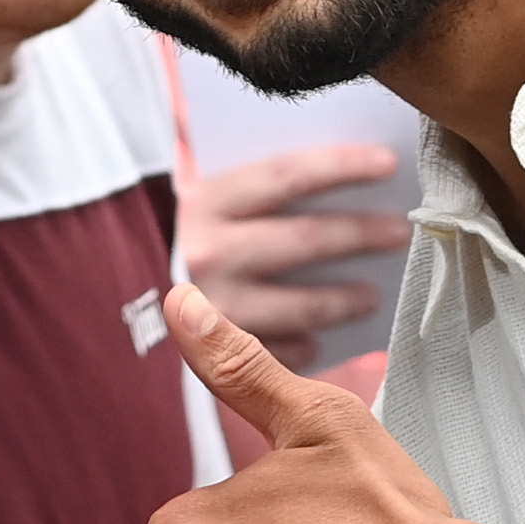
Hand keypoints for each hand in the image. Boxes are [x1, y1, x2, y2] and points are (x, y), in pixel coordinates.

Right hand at [176, 145, 412, 370]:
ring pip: (303, 306)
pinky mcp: (218, 361)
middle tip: (400, 231)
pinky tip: (326, 340)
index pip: (286, 175)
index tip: (388, 162)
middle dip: (360, 233)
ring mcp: (214, 310)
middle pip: (304, 240)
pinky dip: (309, 345)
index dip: (341, 165)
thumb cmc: (192, 239)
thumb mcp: (209, 201)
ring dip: (345, 299)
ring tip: (373, 295)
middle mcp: (205, 255)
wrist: (124, 294)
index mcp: (205, 202)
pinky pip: (284, 354)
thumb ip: (264, 188)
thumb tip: (354, 175)